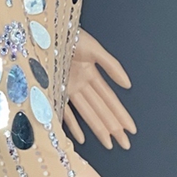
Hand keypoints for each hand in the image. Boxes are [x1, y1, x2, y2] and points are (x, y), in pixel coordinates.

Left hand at [64, 29, 136, 148]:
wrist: (44, 31)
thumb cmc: (69, 36)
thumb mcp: (94, 49)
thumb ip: (112, 67)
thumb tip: (128, 86)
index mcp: (91, 74)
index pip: (110, 99)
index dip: (121, 115)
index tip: (132, 130)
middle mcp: (81, 85)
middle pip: (101, 110)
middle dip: (114, 127)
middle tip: (126, 145)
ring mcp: (67, 90)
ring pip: (87, 113)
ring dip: (99, 129)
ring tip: (110, 144)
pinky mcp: (53, 91)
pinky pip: (64, 112)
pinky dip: (73, 126)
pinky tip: (81, 139)